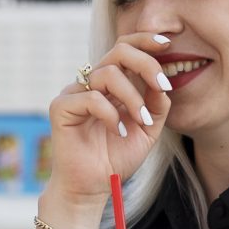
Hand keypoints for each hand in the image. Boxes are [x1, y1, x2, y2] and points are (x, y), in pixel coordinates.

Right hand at [44, 31, 173, 203]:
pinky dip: (111, 114)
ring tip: (142, 121)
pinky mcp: (61, 107)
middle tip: (162, 85)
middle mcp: (91, 83)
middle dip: (145, 63)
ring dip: (132, 96)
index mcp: (110, 84)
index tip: (167, 44)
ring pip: (107, 73)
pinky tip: (118, 131)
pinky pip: (91, 97)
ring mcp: (74, 93)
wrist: (93, 187)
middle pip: (118, 51)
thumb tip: (163, 83)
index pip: (125, 49)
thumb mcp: (147, 130)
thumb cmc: (116, 158)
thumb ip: (157, 106)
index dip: (145, 41)